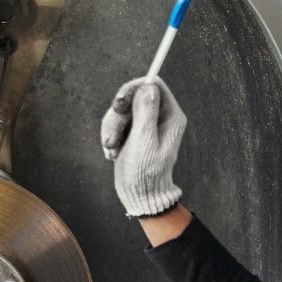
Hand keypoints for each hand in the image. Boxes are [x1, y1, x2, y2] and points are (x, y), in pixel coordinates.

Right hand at [100, 77, 186, 216]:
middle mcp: (160, 117)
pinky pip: (116, 123)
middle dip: (117, 116)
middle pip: (133, 97)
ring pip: (121, 110)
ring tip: (112, 149)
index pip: (154, 86)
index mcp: (170, 117)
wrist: (139, 195)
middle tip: (111, 135)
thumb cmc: (145, 173)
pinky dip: (110, 137)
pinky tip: (112, 153)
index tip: (119, 103)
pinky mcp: (133, 132)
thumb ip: (146, 112)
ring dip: (111, 129)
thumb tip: (148, 87)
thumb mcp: (144, 141)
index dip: (133, 89)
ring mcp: (145, 124)